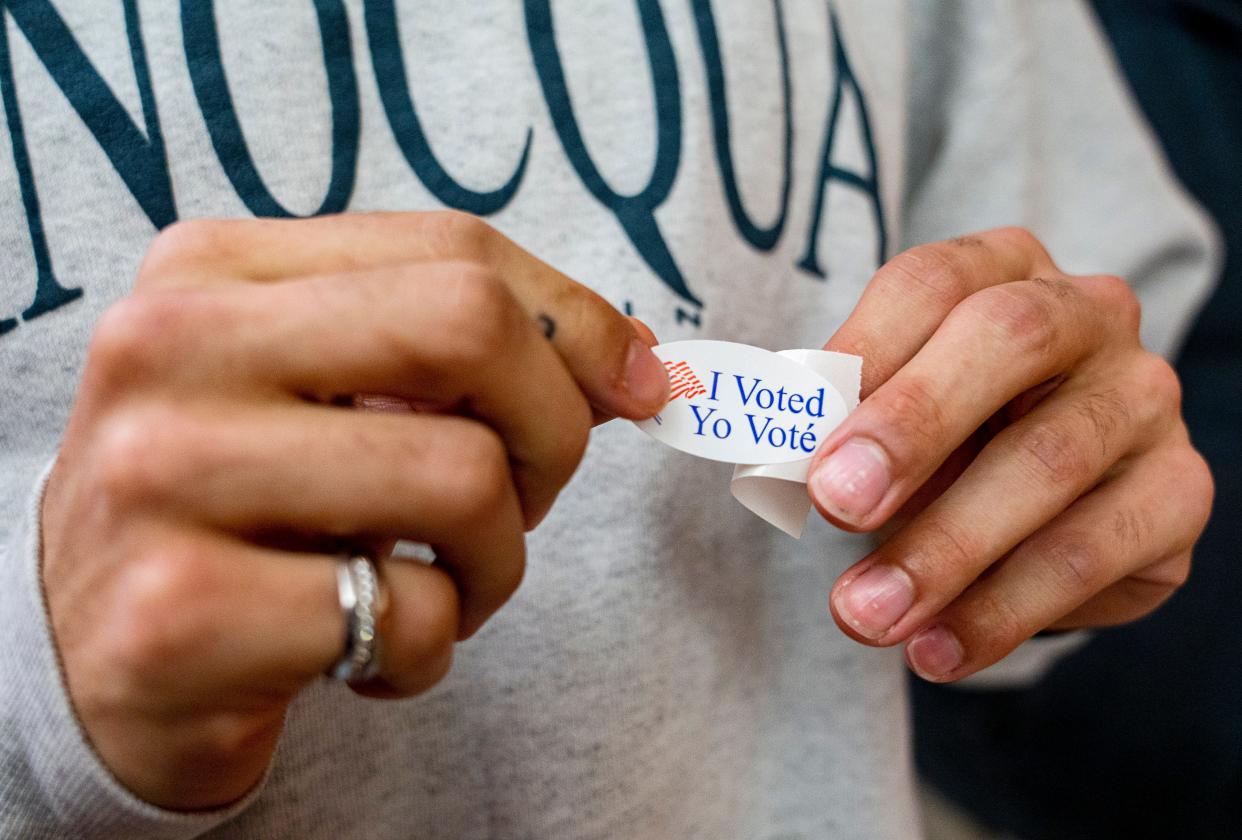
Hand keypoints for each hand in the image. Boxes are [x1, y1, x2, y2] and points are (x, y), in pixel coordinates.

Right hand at [40, 211, 667, 808]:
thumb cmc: (241, 508)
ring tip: (433, 584)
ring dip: (494, 563)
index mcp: (212, 271)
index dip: (575, 322)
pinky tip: (364, 651)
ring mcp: (164, 479)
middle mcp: (170, 350)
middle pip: (468, 330)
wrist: (89, 653)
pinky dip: (429, 648)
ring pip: (462, 482)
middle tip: (522, 498)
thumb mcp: (325, 394)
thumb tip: (633, 359)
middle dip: (549, 432)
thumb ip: (454, 352)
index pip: (454, 252)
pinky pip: (409, 615)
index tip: (632, 386)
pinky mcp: (179, 614)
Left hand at [808, 227, 1211, 681]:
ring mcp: (1142, 399)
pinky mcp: (1177, 492)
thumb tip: (768, 457)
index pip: (930, 282)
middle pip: (1009, 338)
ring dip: (945, 548)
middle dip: (913, 423)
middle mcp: (1088, 313)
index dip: (860, 350)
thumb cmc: (937, 436)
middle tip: (835, 504)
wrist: (1034, 502)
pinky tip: (935, 650)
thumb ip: (828, 423)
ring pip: (1051, 460)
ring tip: (864, 614)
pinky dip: (1002, 611)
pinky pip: (1093, 553)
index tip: (799, 436)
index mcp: (1000, 269)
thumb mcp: (877, 414)